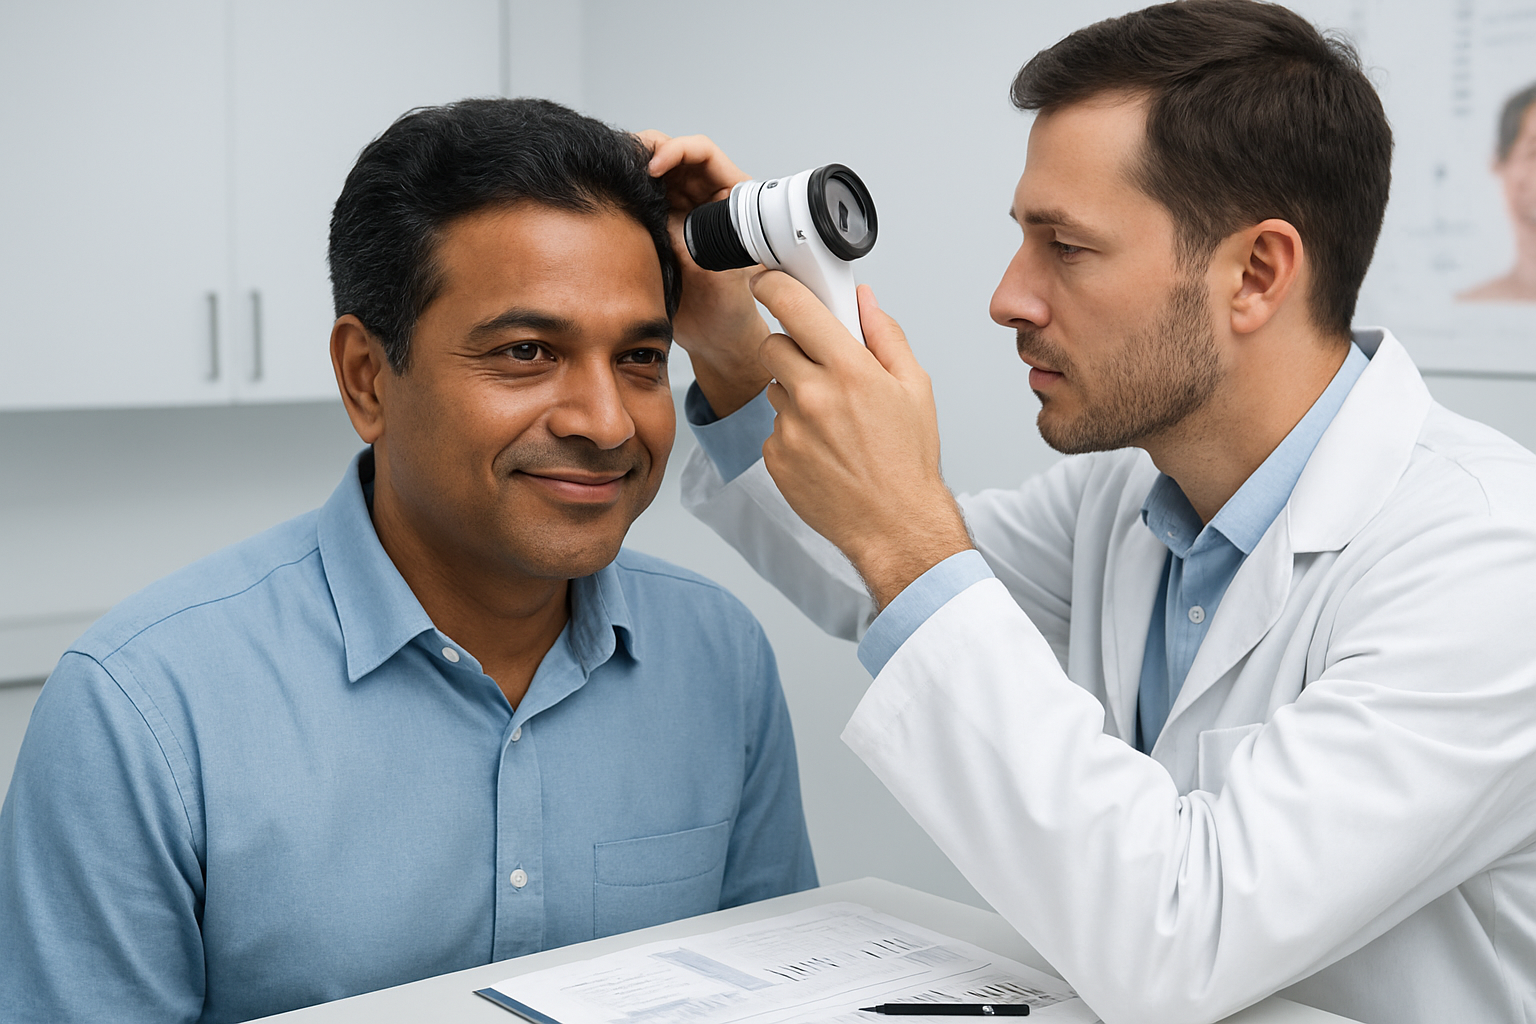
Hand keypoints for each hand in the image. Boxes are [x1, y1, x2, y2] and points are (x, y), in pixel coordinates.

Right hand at [639, 130, 772, 416]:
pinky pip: (640, 201)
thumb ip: (689, 239)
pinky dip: (624, 194)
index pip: (703, 153)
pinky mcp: (660, 227)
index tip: (655, 168)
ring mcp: (681, 211)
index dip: (677, 151)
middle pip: (673, 154)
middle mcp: (705, 198)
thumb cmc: (730, 309)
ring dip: (631, 169)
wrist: (715, 339)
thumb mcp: (714, 270)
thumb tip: (660, 213)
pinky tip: (610, 198)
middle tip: (621, 160)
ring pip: (652, 173)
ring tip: (612, 174)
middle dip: (646, 150)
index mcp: (731, 197)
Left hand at [753, 275, 972, 608]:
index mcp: (851, 371)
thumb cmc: (908, 461)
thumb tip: (864, 300)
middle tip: (819, 367)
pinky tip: (824, 449)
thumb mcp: (914, 388)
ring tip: (832, 422)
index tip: (766, 279)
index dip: (774, 286)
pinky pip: (773, 427)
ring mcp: (790, 429)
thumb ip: (885, 336)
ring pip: (774, 388)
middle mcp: (814, 396)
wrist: (895, 526)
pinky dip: (793, 431)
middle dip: (792, 348)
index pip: (795, 308)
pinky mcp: (775, 457)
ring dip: (795, 393)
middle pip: (773, 345)